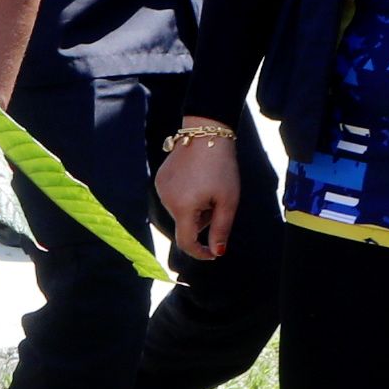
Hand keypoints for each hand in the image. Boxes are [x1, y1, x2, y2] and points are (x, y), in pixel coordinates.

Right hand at [156, 129, 242, 262]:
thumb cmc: (221, 167)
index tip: (212, 254)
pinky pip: (173, 198)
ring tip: (207, 187)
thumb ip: (221, 229)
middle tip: (218, 203)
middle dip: (202, 221)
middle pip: (185, 225)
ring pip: (179, 212)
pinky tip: (195, 180)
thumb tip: (217, 252)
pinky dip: (185, 197)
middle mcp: (167, 201)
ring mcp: (160, 190)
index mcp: (184, 208)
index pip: (186, 242)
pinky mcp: (159, 180)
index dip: (199, 252)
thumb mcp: (228, 201)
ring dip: (193, 209)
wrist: (206, 134)